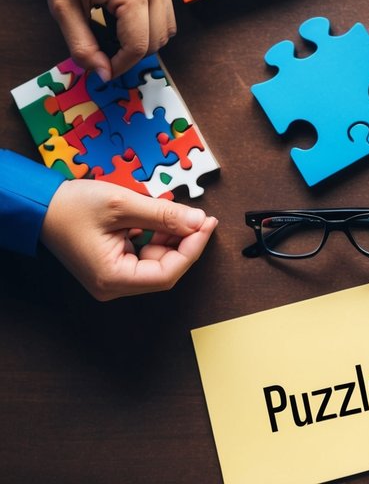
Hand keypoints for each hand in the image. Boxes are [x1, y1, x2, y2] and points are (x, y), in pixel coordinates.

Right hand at [40, 179, 216, 300]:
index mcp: (112, 278)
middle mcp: (112, 285)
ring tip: (177, 213)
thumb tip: (198, 222)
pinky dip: (157, 237)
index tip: (207, 225)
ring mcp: (112, 278)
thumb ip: (164, 215)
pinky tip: (161, 219)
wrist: (38, 205)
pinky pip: (145, 255)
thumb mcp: (123, 205)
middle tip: (200, 217)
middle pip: (165, 269)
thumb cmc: (71, 206)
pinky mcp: (113, 266)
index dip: (192, 249)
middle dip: (184, 242)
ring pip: (157, 262)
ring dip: (172, 238)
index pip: (167, 273)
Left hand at [43, 0, 175, 80]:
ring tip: (115, 31)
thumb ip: (82, 45)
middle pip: (158, 40)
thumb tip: (102, 73)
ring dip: (145, 38)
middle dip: (133, 53)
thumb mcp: (63, 7)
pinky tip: (125, 15)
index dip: (121, 65)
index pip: (139, 46)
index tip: (105, 69)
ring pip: (168, 28)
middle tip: (107, 50)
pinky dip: (150, 21)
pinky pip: (167, 9)